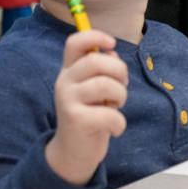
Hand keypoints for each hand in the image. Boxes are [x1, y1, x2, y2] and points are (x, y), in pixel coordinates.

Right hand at [45, 29, 128, 185]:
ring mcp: (68, 100)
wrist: (72, 152)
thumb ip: (102, 71)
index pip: (75, 42)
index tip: (111, 43)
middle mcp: (64, 82)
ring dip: (121, 96)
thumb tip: (113, 55)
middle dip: (119, 71)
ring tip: (117, 107)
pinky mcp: (76, 120)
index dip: (95, 36)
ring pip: (105, 84)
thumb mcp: (94, 90)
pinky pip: (108, 114)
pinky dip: (119, 123)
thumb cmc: (89, 115)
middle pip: (95, 61)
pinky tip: (115, 128)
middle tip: (123, 86)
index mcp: (69, 70)